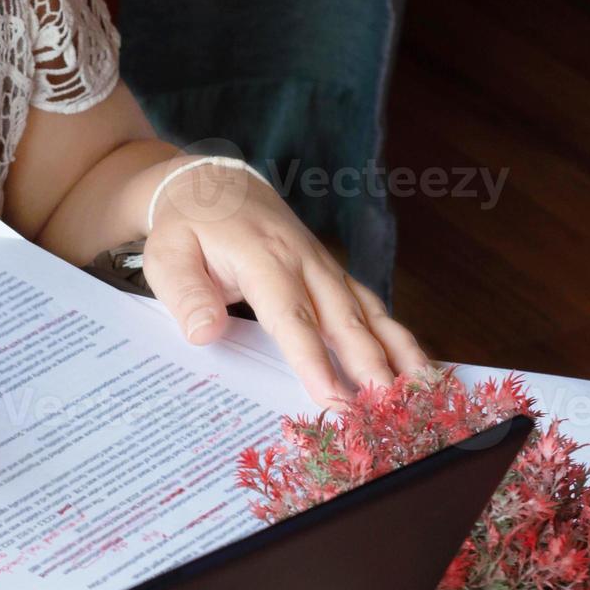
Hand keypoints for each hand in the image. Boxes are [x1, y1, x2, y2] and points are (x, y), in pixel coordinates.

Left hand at [141, 158, 428, 405]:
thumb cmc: (187, 226)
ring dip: (397, 351)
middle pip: (342, 317)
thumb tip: (205, 333)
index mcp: (263, 257)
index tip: (332, 395)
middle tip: (388, 406)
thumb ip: (186, 294)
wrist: (213, 184)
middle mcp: (304, 261)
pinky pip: (369, 305)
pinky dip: (395, 336)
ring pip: (367, 311)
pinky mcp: (332, 273)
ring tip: (422, 390)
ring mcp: (324, 266)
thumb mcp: (167, 256)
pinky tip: (416, 366)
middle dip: (369, 364)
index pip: (291, 315)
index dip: (313, 358)